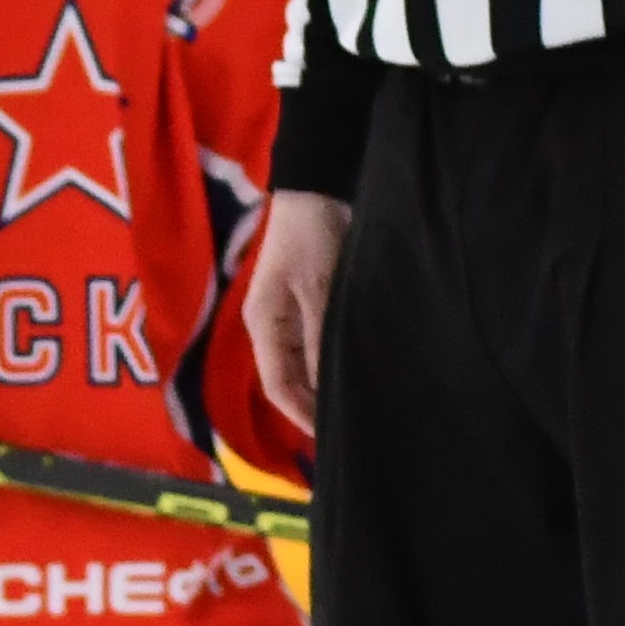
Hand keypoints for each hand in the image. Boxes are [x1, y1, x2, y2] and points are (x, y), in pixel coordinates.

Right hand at [245, 193, 350, 437]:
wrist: (320, 189)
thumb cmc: (312, 236)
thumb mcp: (319, 290)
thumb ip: (321, 341)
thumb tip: (329, 390)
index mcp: (264, 326)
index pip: (278, 387)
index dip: (301, 416)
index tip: (332, 436)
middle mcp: (274, 329)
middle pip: (291, 382)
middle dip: (315, 408)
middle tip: (351, 428)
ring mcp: (292, 319)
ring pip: (307, 368)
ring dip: (328, 387)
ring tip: (359, 407)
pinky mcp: (312, 307)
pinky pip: (321, 348)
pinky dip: (336, 363)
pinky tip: (359, 374)